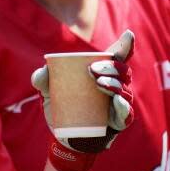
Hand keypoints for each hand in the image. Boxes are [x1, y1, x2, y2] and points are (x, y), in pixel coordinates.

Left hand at [31, 30, 134, 170]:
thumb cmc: (59, 105)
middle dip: (110, 67)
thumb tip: (43, 71)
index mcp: (100, 73)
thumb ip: (41, 78)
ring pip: (124, 90)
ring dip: (114, 84)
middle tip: (93, 70)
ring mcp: (117, 104)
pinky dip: (122, 107)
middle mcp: (114, 85)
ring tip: (100, 83)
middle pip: (121, 71)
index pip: (116, 57)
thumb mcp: (47, 90)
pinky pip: (125, 114)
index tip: (128, 35)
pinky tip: (115, 101)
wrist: (62, 134)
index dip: (125, 46)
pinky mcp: (117, 122)